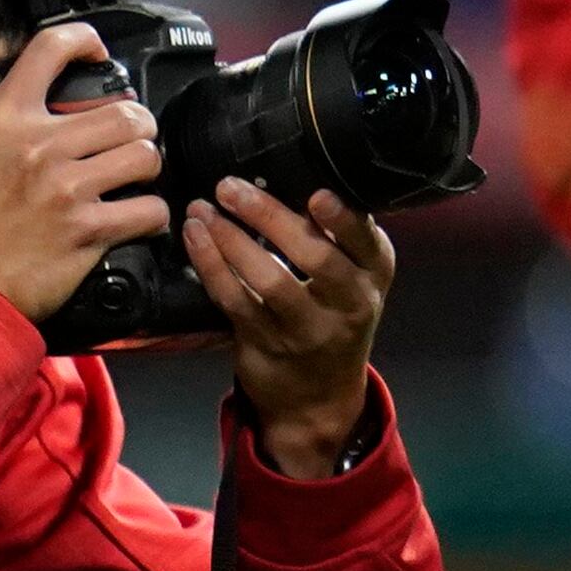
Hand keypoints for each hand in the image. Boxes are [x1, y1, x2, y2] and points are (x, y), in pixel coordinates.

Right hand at [0, 21, 167, 322]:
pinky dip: (152, 215)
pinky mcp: (88, 230)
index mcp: (3, 121)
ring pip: (146, 155)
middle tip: (127, 140)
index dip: (83, 41)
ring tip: (132, 179)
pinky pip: (150, 210)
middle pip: (127, 111)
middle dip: (137, 126)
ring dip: (147, 169)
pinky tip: (136, 218)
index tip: (96, 53)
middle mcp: (39, 148)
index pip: (50, 49)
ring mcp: (67, 189)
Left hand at [179, 180, 396, 479]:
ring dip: (230, 239)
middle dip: (268, 217)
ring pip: (268, 279)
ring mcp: (306, 328)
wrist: (319, 394)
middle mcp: (349, 303)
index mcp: (374, 275)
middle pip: (313, 257)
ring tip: (202, 209)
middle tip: (231, 187)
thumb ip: (338, 239)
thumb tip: (291, 175)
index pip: (364, 242)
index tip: (317, 193)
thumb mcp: (355, 279)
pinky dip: (210, 265)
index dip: (342, 219)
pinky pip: (233, 299)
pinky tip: (196, 238)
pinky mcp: (265, 342)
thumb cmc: (335, 316)